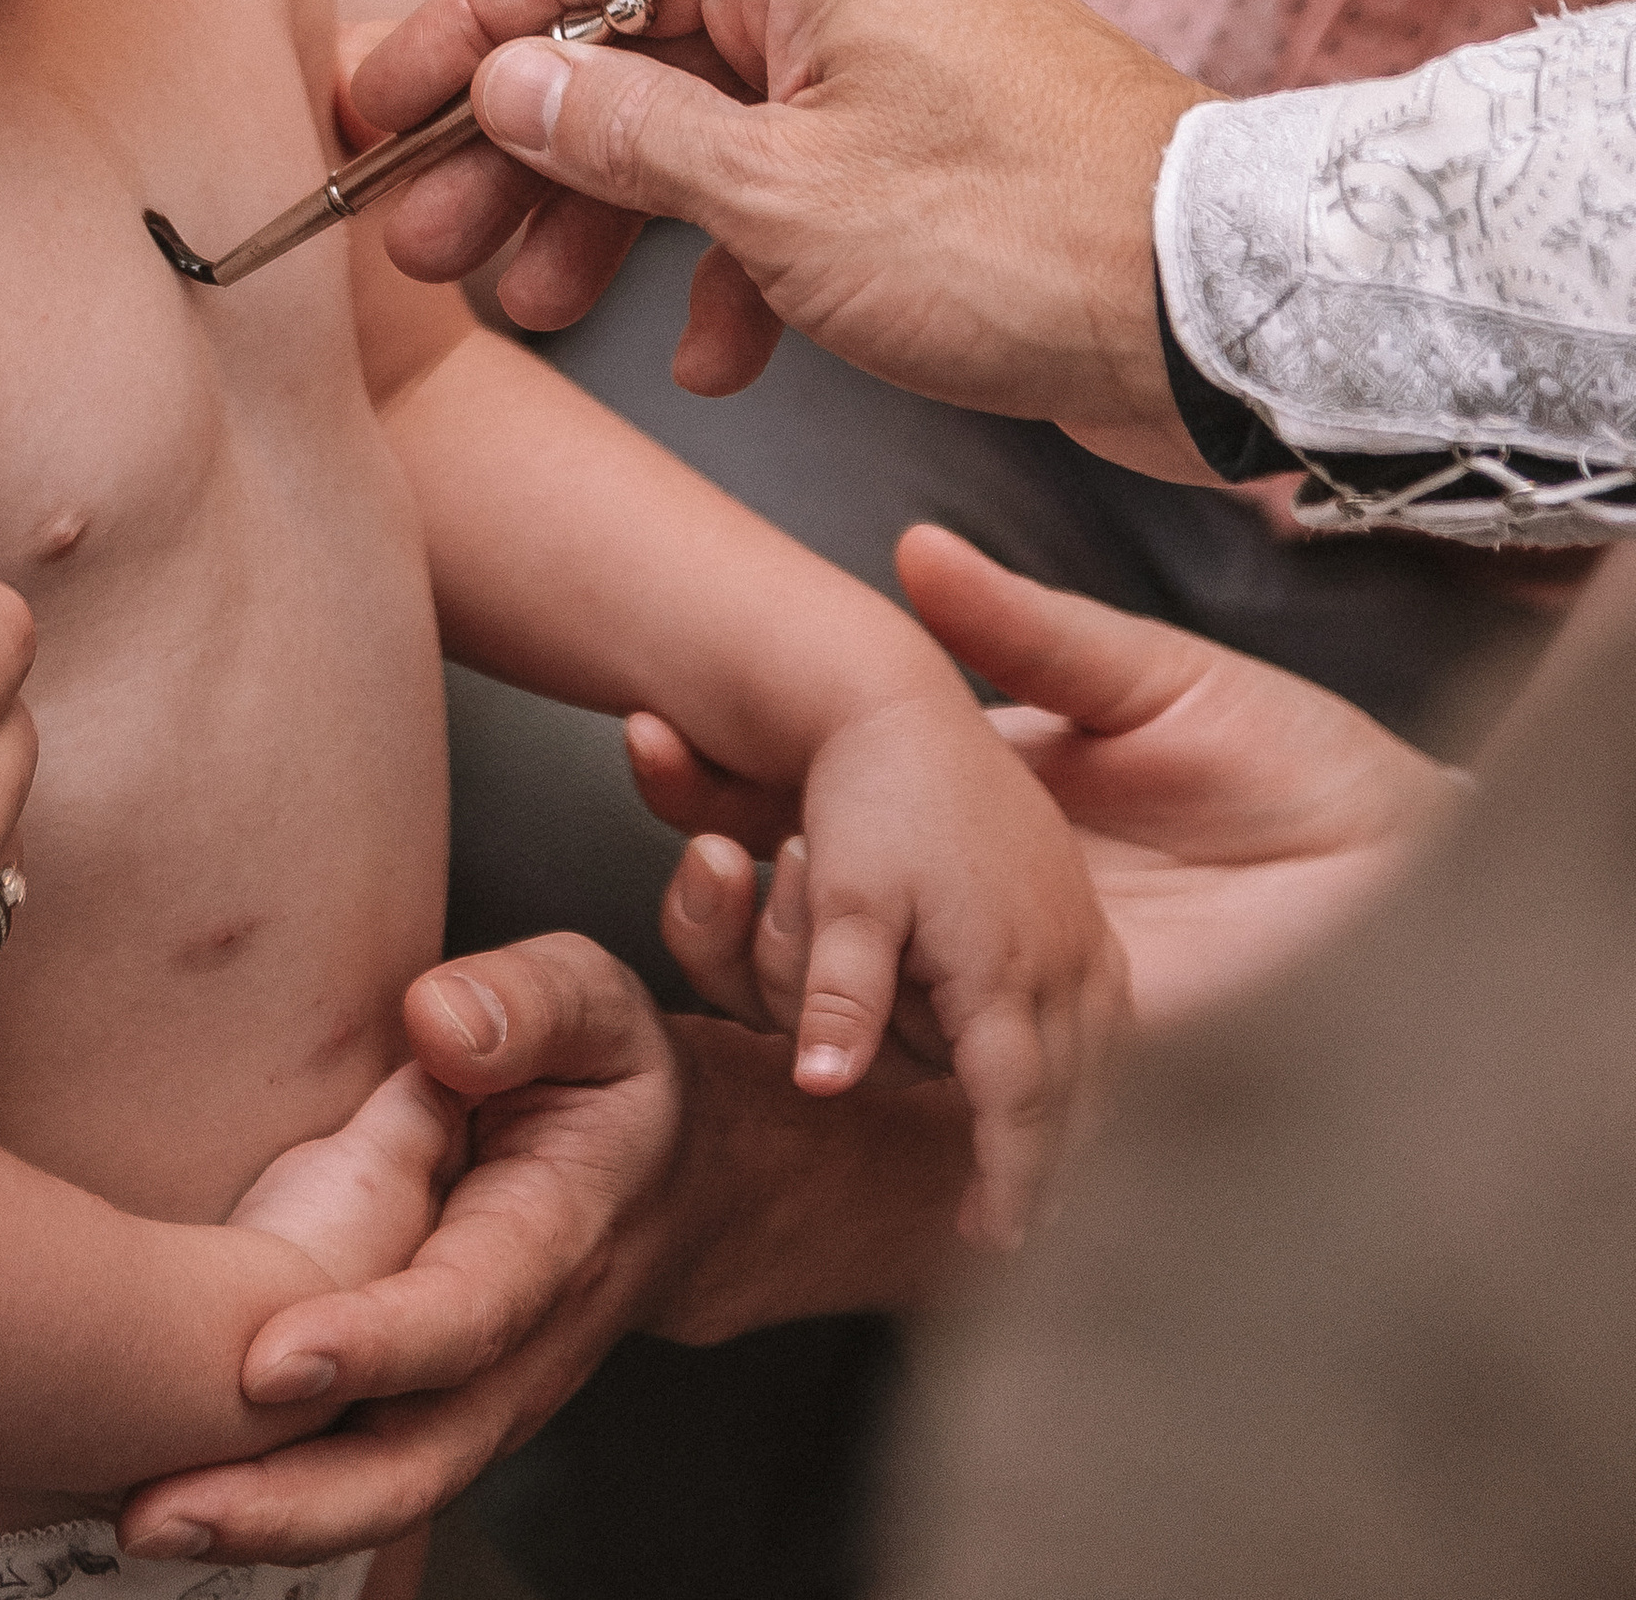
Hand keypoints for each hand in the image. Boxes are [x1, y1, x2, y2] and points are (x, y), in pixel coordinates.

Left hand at [121, 937, 974, 1564]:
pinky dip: (280, 1510)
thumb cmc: (611, 1078)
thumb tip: (437, 1023)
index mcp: (557, 1237)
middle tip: (162, 1504)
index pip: (468, 1311)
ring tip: (147, 1520)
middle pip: (420, 1456)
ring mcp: (485, 1400)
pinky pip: (369, 1482)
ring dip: (270, 1521)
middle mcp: (523, 1349)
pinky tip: (175, 1509)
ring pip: (389, 1491)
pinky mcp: (442, 1414)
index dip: (377, 1344)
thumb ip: (523, 1003)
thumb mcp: (592, 1002)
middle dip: (294, 1495)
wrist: (680, 1182)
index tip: (268, 1359)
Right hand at [355, 0, 1212, 478]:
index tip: (375, 109)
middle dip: (521, 151)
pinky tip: (707, 359)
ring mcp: (895, 56)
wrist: (1224, 315)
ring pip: (704, 122)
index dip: (462, 31)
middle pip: (631, 41)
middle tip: (428, 242)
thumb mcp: (776, 195)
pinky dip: (733, 263)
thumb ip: (622, 133)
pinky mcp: (933, 144)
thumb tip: (506, 81)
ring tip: (531, 314)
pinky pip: (790, 181)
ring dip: (611, 221)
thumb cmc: (1017, 236)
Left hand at [630, 656, 1126, 1249]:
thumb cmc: (870, 791)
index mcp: (1005, 960)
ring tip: (1053, 1173)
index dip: (1012, 1178)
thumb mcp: (843, 890)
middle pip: (1076, 1093)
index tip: (998, 1237)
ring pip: (1105, 1051)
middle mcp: (1059, 949)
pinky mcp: (1073, 898)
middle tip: (1024, 1227)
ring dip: (1082, 1112)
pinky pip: (1107, 1001)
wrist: (896, 698)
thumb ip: (840, 993)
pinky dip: (1091, 1051)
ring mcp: (1076, 922)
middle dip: (1056, 1165)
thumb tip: (826, 1086)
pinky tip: (1071, 1069)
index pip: (1021, 1104)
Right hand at [656, 532, 1453, 1051]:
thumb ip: (1028, 630)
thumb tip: (912, 547)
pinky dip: (834, 1011)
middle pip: (797, 896)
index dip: (735, 769)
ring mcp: (1006, 990)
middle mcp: (982, 915)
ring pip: (826, 979)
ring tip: (694, 835)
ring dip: (737, 913)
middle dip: (699, 827)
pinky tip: (777, 954)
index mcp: (997, 825)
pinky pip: (917, 1056)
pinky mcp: (1053, 1063)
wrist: (1405, 861)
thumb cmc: (1302, 764)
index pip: (833, 808)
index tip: (656, 716)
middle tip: (639, 743)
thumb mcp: (1146, 678)